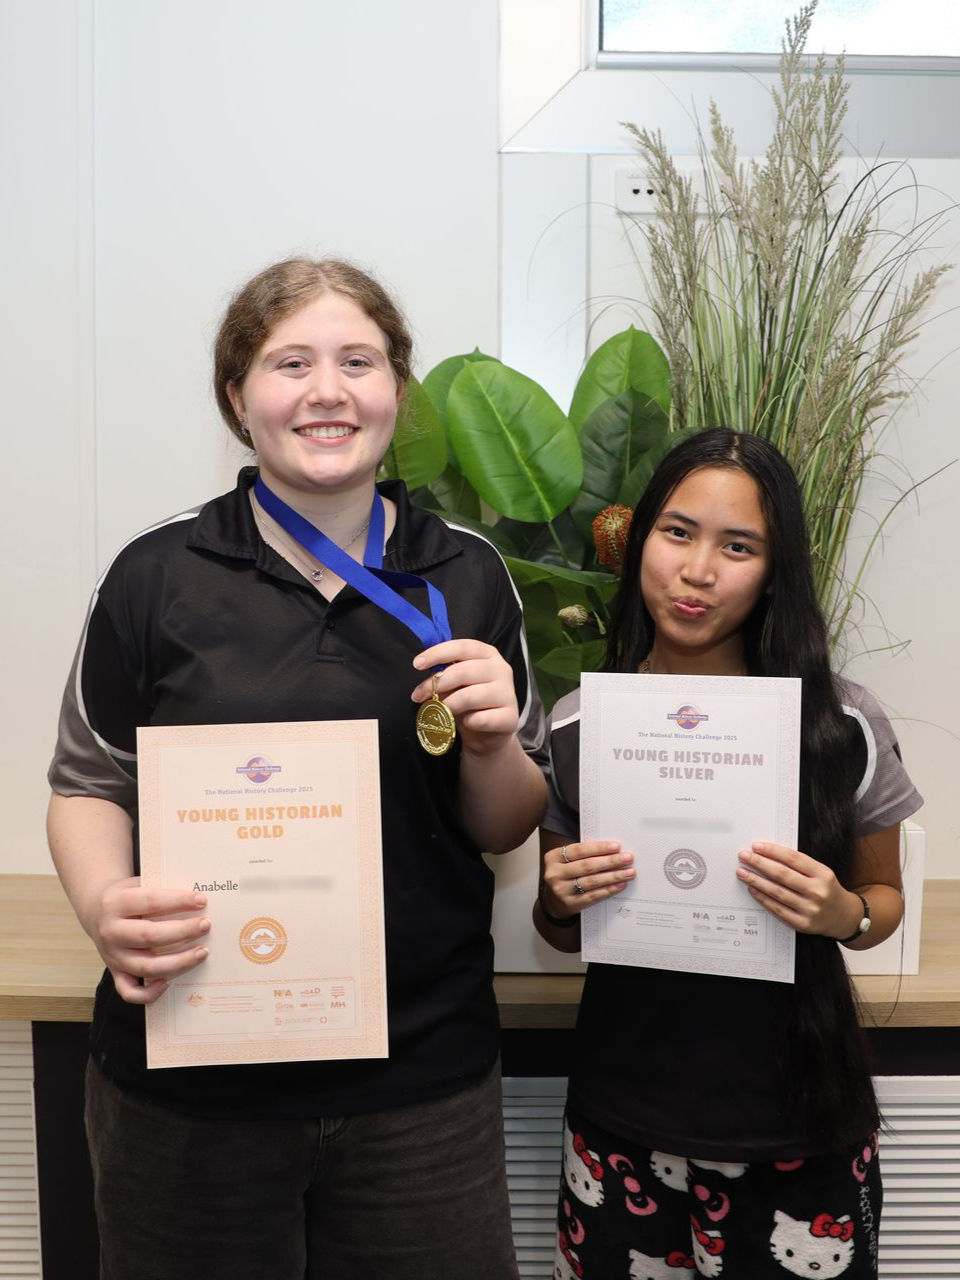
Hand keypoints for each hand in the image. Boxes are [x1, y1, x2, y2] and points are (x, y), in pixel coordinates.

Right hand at [92, 877, 211, 1004]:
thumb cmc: (127, 896)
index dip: (179, 901)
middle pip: (150, 936)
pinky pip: (129, 991)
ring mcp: (111, 955)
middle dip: (183, 931)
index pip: (151, 901)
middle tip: (206, 925)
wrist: (96, 911)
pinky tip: (168, 983)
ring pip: (146, 966)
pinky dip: (149, 993)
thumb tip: (198, 899)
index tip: (202, 900)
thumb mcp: (137, 884)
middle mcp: (110, 931)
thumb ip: (161, 889)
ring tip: (202, 951)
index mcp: (115, 903)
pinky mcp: (114, 972)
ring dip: (178, 961)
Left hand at [412, 639, 517, 755]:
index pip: (462, 647)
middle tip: (418, 696)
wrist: (489, 735)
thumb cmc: (470, 704)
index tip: (417, 664)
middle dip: (436, 684)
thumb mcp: (456, 685)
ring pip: (468, 696)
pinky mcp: (510, 717)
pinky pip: (479, 719)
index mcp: (488, 654)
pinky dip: (467, 722)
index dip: (438, 653)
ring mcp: (508, 693)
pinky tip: (467, 722)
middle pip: (463, 671)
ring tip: (442, 712)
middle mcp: (501, 669)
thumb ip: (445, 676)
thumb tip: (427, 681)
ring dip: (448, 705)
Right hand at [541, 840, 634, 920]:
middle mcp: (555, 874)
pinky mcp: (571, 904)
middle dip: (610, 861)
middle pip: (587, 866)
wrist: (554, 900)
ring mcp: (562, 890)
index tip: (617, 846)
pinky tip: (620, 884)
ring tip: (629, 872)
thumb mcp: (567, 861)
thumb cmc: (565, 874)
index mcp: (553, 857)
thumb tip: (612, 849)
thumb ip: (583, 854)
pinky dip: (609, 889)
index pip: (579, 850)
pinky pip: (594, 896)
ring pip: (592, 881)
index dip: (599, 848)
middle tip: (627, 858)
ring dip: (613, 876)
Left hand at [736, 842, 862, 938]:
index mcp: (822, 874)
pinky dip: (763, 898)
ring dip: (756, 881)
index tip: (756, 846)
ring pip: (777, 892)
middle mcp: (817, 891)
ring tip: (742, 872)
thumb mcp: (821, 872)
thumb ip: (799, 864)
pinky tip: (752, 889)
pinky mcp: (802, 924)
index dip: (773, 851)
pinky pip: (777, 909)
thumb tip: (769, 854)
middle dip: (759, 863)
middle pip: (782, 874)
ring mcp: (810, 909)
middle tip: (744, 856)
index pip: (793, 859)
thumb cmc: (827, 890)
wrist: (843, 917)